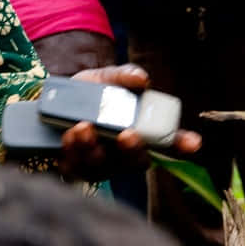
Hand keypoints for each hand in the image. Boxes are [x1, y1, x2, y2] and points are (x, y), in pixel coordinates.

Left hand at [54, 65, 201, 181]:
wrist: (51, 101)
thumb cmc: (89, 92)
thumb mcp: (105, 78)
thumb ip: (123, 76)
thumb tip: (141, 79)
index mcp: (139, 132)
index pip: (167, 144)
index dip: (181, 144)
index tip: (193, 143)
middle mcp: (123, 154)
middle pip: (135, 161)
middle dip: (132, 151)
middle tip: (127, 134)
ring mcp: (100, 165)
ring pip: (102, 167)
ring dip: (94, 149)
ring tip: (83, 128)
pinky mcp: (75, 169)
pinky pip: (75, 168)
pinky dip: (72, 153)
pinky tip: (67, 137)